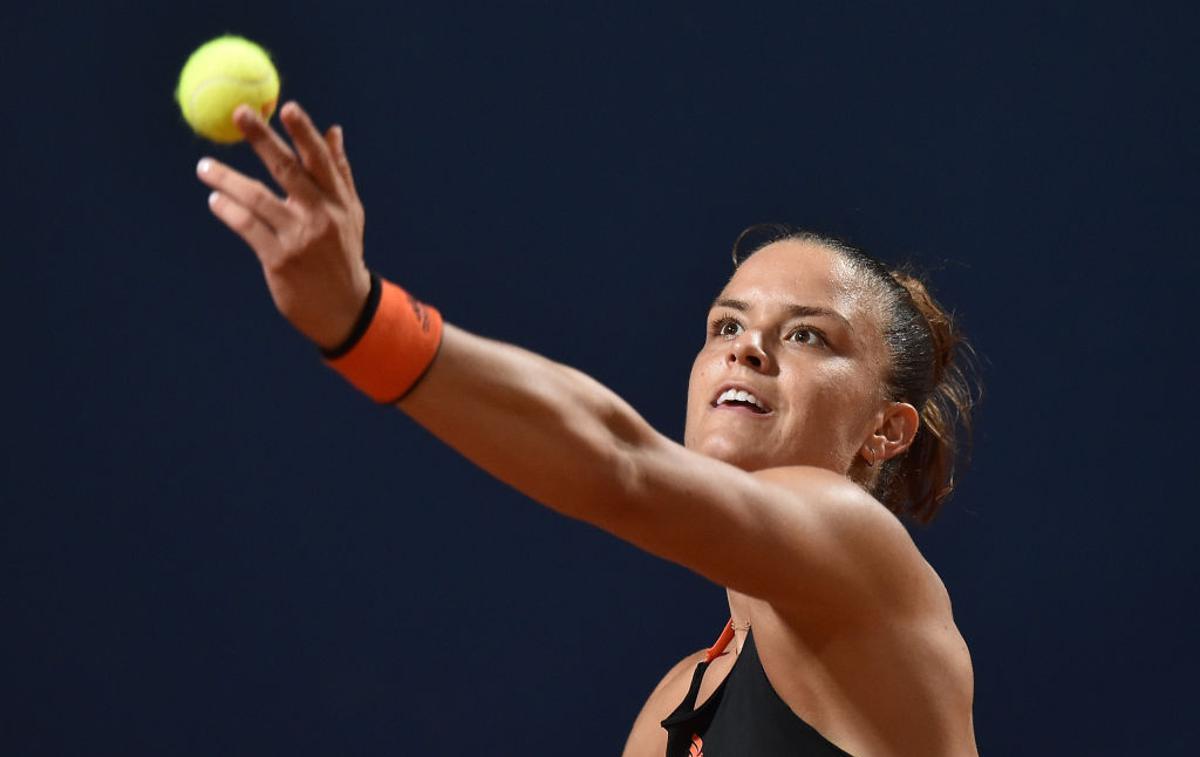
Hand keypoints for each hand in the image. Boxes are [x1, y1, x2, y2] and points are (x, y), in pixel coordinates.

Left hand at [196, 101, 371, 350]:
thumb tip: (334, 130)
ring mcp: (300, 238)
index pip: (320, 160)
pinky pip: (247, 227)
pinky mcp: (280, 260)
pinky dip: (228, 210)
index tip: (287, 108)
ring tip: (203, 167)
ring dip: (227, 179)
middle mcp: (321, 215)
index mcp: (339, 201)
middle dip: (263, 138)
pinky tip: (215, 200)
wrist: (344, 307)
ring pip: (257, 198)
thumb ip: (339, 173)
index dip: (304, 133)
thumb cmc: (343, 253)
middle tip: (239, 113)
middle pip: (288, 169)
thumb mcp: (350, 214)